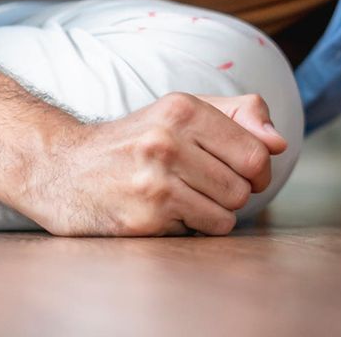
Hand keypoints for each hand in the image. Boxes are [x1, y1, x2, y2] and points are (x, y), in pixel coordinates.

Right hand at [17, 92, 287, 236]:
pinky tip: (166, 211)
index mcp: (183, 110)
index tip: (246, 172)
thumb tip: (279, 143)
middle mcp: (167, 143)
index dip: (260, 169)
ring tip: (187, 197)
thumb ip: (241, 115)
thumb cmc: (136, 138)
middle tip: (209, 186)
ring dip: (215, 212)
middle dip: (235, 192)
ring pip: (227, 213)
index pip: (256, 152)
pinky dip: (192, 226)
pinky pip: (200, 231)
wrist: (61, 168)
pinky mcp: (142, 220)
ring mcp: (152, 183)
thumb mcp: (184, 110)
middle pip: (244, 187)